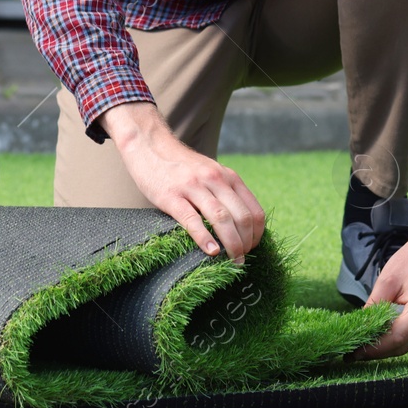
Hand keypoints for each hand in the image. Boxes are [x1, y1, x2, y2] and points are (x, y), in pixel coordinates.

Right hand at [99, 101, 265, 262]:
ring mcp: (193, 187)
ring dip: (231, 244)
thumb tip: (241, 226)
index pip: (254, 210)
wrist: (149, 146)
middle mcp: (215, 179)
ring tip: (233, 261)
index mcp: (228, 177)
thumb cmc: (181, 167)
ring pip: (222, 219)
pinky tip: (211, 251)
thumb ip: (225, 192)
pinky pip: (192, 220)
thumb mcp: (211, 173)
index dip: (257, 234)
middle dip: (246, 244)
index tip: (251, 248)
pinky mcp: (171, 196)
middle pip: (241, 217)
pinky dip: (204, 238)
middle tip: (241, 260)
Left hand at [353, 198, 407, 359]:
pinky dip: (399, 338)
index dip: (374, 348)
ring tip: (365, 346)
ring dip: (388, 346)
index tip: (354, 352)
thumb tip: (360, 329)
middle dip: (378, 351)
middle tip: (355, 353)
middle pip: (403, 346)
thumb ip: (373, 307)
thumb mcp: (386, 281)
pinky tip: (382, 336)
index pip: (396, 338)